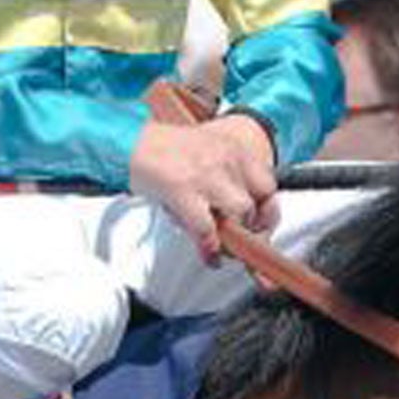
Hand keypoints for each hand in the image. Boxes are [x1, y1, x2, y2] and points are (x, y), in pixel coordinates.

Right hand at [129, 114, 277, 263]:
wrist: (131, 142)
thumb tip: (243, 222)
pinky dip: (210, 249)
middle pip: (260, 200)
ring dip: (236, 235)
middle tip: (244, 238)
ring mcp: (206, 174)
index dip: (268, 210)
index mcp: (233, 149)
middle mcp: (225, 159)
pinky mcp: (183, 190)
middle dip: (255, 226)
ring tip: (225, 246)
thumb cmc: (165, 153)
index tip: (262, 225)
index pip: (268, 183)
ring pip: (241, 213)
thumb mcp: (206, 158)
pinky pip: (207, 230)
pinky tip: (209, 255)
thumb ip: (228, 184)